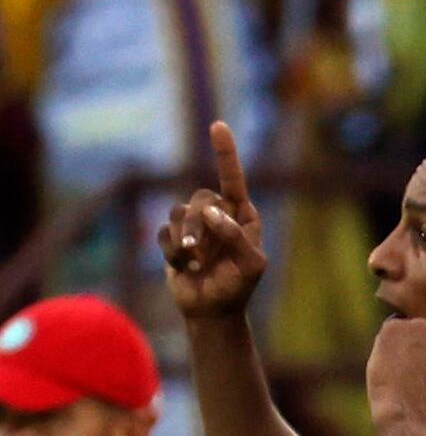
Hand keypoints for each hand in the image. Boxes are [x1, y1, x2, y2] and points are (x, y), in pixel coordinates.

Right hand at [158, 122, 266, 318]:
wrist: (212, 310)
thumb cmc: (238, 287)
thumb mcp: (251, 265)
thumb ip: (235, 236)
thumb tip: (212, 211)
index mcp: (242, 216)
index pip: (233, 180)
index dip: (225, 153)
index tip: (218, 125)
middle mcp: (218, 214)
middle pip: (201, 198)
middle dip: (199, 225)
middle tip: (202, 254)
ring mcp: (194, 225)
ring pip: (179, 212)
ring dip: (186, 240)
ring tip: (196, 263)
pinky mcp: (173, 237)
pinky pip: (164, 232)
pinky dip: (173, 252)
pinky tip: (184, 267)